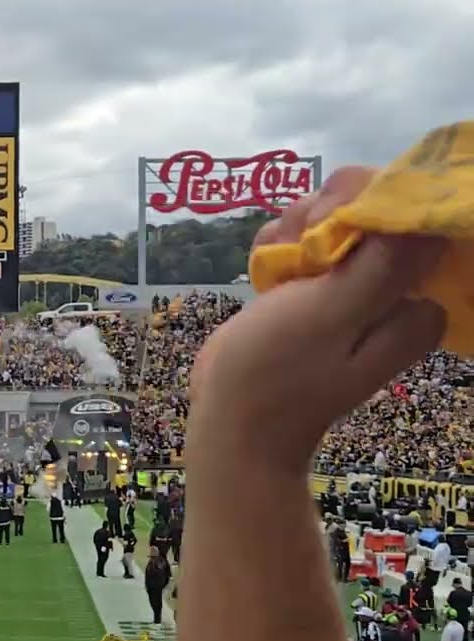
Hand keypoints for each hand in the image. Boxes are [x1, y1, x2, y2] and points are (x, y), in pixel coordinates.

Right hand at [190, 166, 446, 465]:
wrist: (234, 421)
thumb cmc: (278, 372)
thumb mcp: (331, 314)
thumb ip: (382, 264)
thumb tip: (422, 215)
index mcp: (414, 297)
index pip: (401, 212)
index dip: (357, 204)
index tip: (321, 230)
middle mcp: (393, 288)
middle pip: (363, 205)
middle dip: (319, 217)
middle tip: (295, 256)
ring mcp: (353, 287)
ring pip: (328, 217)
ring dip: (293, 232)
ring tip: (275, 272)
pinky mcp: (317, 290)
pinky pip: (305, 241)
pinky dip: (280, 247)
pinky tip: (264, 274)